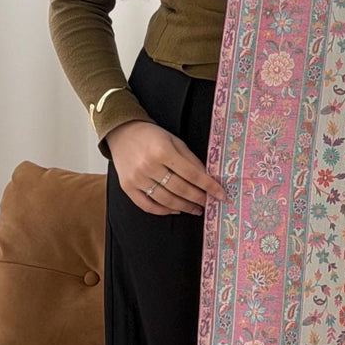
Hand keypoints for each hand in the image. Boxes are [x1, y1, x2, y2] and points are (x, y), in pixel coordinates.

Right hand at [106, 118, 227, 216]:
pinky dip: (164, 211)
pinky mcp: (127, 187)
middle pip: (180, 189)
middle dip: (198, 199)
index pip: (192, 174)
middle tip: (208, 204)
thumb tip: (207, 179)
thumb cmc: (152, 136)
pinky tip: (175, 210)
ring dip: (184, 207)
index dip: (209, 186)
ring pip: (166, 200)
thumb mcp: (175, 141)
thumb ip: (191, 160)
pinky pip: (148, 206)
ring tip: (195, 209)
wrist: (122, 133)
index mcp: (163, 151)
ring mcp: (137, 178)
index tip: (221, 195)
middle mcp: (149, 166)